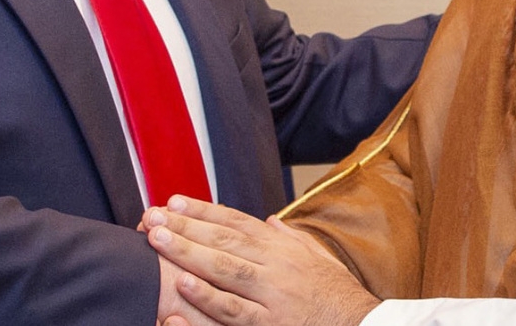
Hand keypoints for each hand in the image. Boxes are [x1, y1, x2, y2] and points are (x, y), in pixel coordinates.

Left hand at [144, 196, 379, 325]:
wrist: (363, 325)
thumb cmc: (337, 294)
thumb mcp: (316, 257)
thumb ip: (290, 238)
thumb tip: (270, 220)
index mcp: (282, 247)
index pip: (236, 221)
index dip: (202, 210)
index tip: (173, 202)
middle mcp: (276, 265)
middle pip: (223, 240)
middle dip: (184, 226)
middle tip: (151, 217)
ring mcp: (274, 294)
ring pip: (225, 269)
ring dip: (188, 253)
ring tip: (157, 240)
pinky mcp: (273, 324)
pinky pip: (234, 311)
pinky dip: (208, 298)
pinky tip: (184, 286)